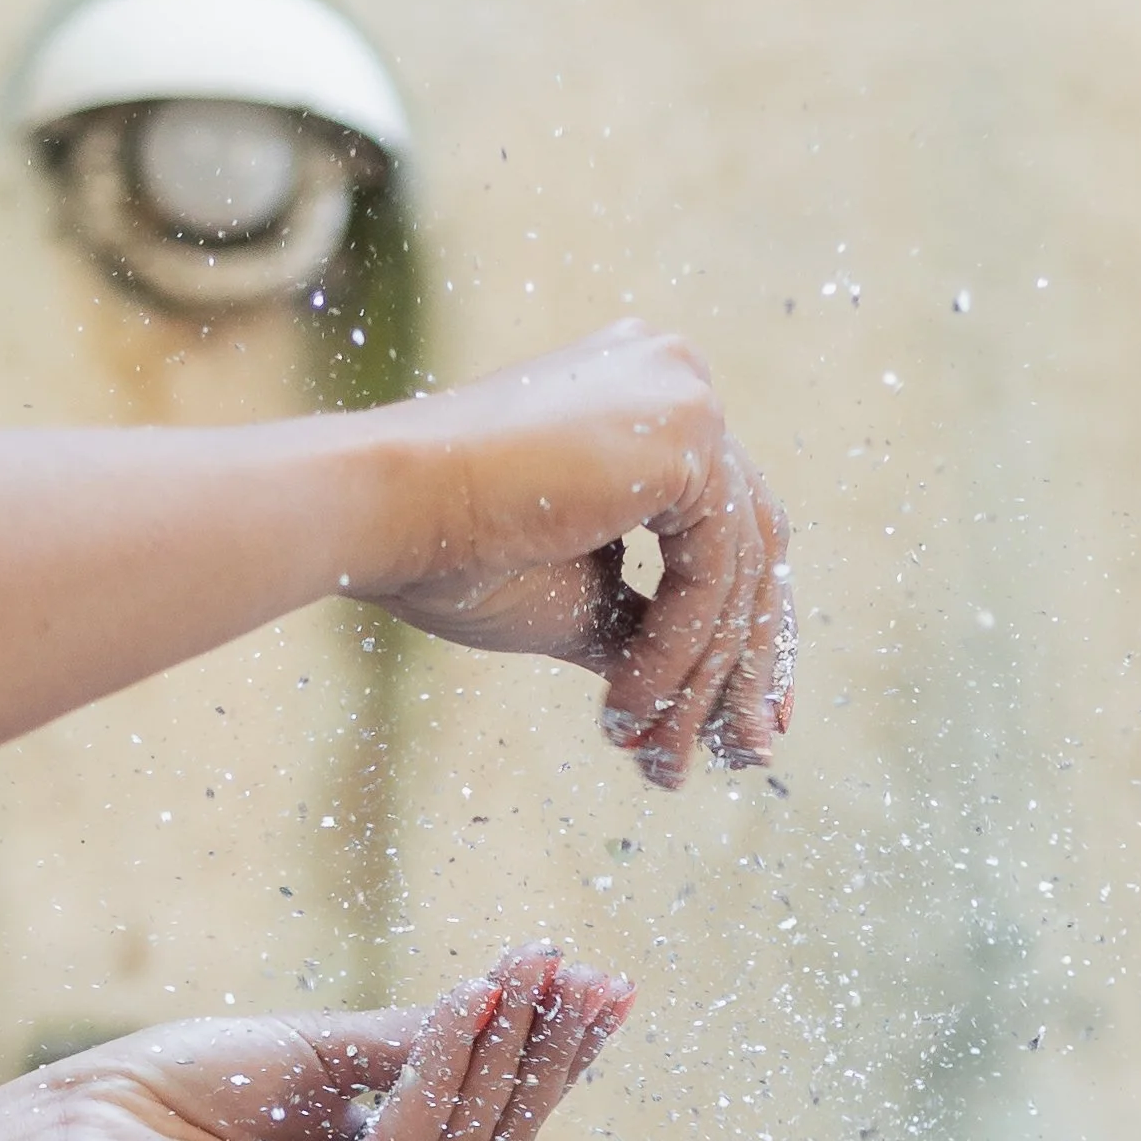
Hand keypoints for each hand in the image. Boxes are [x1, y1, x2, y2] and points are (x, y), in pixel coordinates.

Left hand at [19, 947, 629, 1140]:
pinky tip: (480, 1001)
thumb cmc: (167, 1099)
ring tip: (544, 973)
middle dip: (548, 1057)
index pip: (476, 1122)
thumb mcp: (313, 1056)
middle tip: (604, 981)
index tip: (596, 983)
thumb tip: (508, 1003)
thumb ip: (410, 1046)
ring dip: (508, 1050)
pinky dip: (444, 1071)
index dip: (538, 1055)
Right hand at [363, 323, 793, 786]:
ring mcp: (685, 394)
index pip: (728, 523)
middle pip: (752, 544)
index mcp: (646, 404)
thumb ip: (649, 629)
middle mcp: (675, 380)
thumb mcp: (577, 602)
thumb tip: (712, 704)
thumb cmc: (454, 555)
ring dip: (700, 681)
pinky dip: (679, 651)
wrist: (388, 510)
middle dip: (751, 663)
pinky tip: (627, 706)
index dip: (745, 628)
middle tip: (749, 755)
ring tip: (660, 760)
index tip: (748, 718)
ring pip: (735, 570)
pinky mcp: (686, 428)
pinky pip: (712, 569)